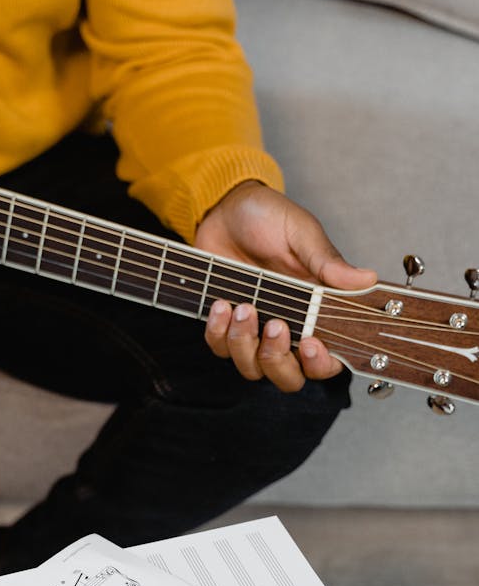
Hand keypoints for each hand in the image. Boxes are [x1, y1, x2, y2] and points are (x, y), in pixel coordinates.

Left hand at [194, 181, 376, 391]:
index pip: (327, 360)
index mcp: (316, 311)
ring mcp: (254, 330)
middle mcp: (288, 328)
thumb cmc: (268, 218)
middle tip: (274, 324)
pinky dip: (217, 332)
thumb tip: (367, 279)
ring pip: (251, 368)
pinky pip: (219, 348)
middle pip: (288, 377)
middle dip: (278, 360)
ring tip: (242, 307)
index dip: (321, 364)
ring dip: (244, 343)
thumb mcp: (301, 233)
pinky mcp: (223, 325)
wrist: (224, 208)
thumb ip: (327, 262)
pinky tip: (221, 305)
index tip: (311, 343)